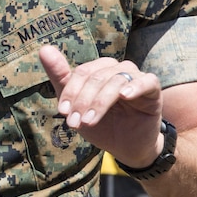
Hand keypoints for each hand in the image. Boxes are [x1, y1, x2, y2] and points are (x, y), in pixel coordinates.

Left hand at [38, 44, 164, 167]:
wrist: (127, 147)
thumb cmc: (102, 124)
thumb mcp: (76, 105)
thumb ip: (61, 77)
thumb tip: (44, 49)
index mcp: (99, 70)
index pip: (81, 73)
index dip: (70, 92)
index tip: (61, 112)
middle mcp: (117, 69)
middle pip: (96, 77)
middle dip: (82, 101)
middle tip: (74, 122)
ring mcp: (136, 77)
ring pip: (115, 80)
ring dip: (99, 102)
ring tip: (89, 121)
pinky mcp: (153, 89)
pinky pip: (147, 81)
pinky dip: (135, 86)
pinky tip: (124, 96)